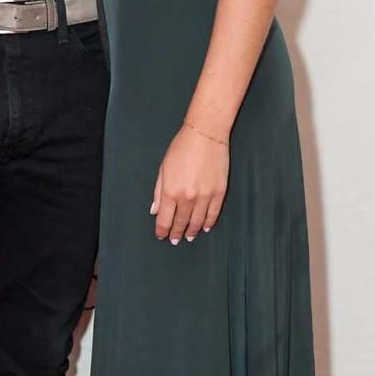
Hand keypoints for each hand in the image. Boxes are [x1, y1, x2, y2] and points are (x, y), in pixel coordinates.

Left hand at [150, 124, 228, 243]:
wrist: (205, 135)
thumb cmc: (181, 148)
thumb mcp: (163, 169)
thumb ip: (159, 192)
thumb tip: (155, 210)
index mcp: (171, 191)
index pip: (165, 219)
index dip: (162, 230)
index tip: (162, 235)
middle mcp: (188, 197)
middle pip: (181, 223)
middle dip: (177, 233)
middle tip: (175, 240)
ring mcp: (205, 196)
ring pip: (198, 221)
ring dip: (192, 231)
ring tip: (189, 236)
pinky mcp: (219, 192)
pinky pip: (214, 214)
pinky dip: (209, 223)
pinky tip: (205, 227)